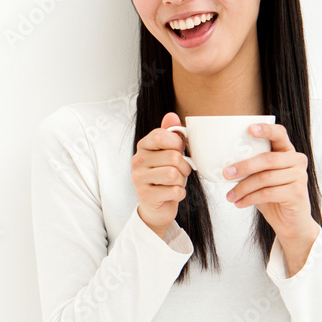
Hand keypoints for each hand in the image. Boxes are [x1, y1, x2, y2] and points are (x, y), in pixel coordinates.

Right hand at [131, 112, 192, 237]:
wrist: (156, 206)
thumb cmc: (165, 176)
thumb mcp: (169, 153)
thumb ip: (171, 134)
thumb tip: (171, 115)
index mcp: (143, 146)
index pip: (160, 136)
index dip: (177, 143)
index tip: (179, 151)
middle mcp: (137, 160)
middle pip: (172, 157)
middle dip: (184, 166)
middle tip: (181, 172)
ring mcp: (139, 178)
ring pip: (173, 174)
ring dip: (182, 181)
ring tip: (176, 182)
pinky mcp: (145, 195)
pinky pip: (174, 191)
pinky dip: (180, 194)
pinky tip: (173, 193)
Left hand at [223, 123, 318, 246]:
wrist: (290, 222)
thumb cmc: (272, 196)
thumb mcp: (261, 178)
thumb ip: (251, 168)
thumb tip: (223, 164)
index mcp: (287, 151)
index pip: (279, 134)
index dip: (266, 130)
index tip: (249, 129)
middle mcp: (297, 160)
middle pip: (267, 159)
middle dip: (243, 166)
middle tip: (225, 174)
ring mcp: (299, 176)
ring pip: (264, 178)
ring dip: (243, 188)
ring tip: (230, 196)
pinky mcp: (297, 193)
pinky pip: (267, 193)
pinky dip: (250, 198)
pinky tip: (239, 203)